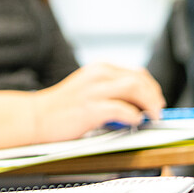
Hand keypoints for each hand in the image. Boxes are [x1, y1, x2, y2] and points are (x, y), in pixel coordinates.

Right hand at [32, 63, 164, 142]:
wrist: (36, 116)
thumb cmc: (61, 107)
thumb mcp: (87, 88)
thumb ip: (109, 89)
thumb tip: (138, 102)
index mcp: (98, 69)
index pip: (136, 73)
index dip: (152, 87)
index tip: (157, 100)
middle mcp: (97, 75)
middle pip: (139, 79)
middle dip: (155, 96)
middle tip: (158, 111)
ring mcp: (93, 91)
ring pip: (135, 89)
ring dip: (149, 104)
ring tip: (152, 117)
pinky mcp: (90, 109)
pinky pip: (122, 110)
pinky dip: (133, 117)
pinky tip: (135, 123)